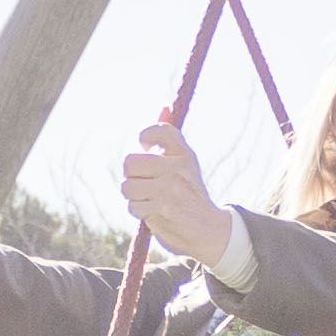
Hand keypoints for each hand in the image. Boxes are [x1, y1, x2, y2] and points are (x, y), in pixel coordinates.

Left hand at [122, 122, 232, 268]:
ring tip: (152, 199)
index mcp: (184, 153)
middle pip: (130, 162)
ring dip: (134, 197)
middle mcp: (177, 167)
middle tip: (147, 183)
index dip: (145, 138)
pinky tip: (155, 212)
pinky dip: (139, 212)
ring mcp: (170, 187)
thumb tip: (164, 107)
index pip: (159, 131)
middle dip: (133, 176)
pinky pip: (132, 206)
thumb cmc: (190, 194)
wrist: (208, 229)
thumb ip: (168, 138)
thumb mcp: (184, 163)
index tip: (147, 148)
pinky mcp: (162, 208)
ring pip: (127, 186)